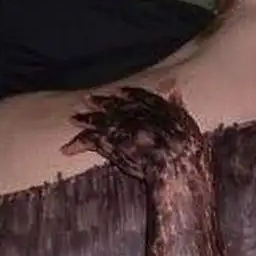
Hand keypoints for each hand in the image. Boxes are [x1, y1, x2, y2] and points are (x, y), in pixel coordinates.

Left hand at [61, 87, 203, 179]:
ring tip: (73, 117)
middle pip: (114, 106)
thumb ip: (178, 105)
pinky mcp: (111, 145)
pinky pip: (90, 143)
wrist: (177, 167)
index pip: (138, 96)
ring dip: (85, 119)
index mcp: (154, 106)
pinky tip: (66, 149)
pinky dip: (77, 145)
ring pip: (99, 120)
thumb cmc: (188, 150)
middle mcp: (135, 112)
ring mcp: (122, 127)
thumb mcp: (187, 122)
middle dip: (100, 102)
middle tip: (87, 98)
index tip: (118, 91)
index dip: (127, 94)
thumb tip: (175, 88)